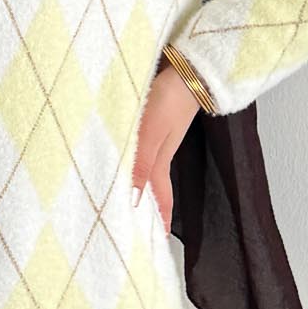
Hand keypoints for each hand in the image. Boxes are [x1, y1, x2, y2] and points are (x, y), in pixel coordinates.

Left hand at [131, 64, 201, 227]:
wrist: (186, 67)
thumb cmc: (169, 99)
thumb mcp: (150, 135)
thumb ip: (140, 165)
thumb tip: (133, 201)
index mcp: (159, 160)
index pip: (158, 197)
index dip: (160, 219)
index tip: (158, 241)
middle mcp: (157, 150)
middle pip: (149, 184)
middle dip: (144, 204)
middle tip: (135, 223)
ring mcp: (155, 134)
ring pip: (141, 165)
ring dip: (134, 180)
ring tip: (123, 194)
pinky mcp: (150, 118)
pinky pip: (137, 145)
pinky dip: (130, 155)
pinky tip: (121, 152)